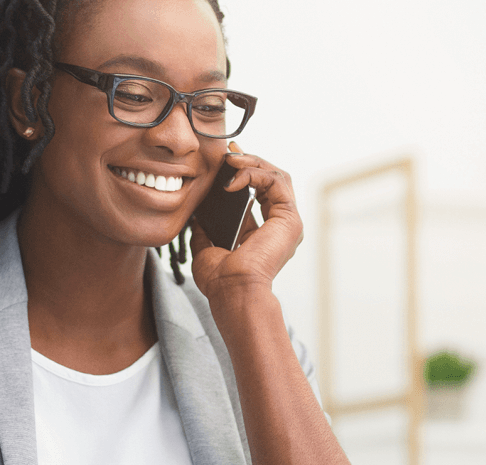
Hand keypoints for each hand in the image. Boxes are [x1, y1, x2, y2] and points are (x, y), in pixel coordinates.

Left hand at [190, 143, 302, 298]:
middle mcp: (280, 226)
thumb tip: (196, 216)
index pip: (260, 191)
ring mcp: (288, 222)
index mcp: (265, 233)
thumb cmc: (221, 280)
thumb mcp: (206, 248)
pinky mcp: (289, 219)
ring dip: (253, 163)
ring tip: (231, 159)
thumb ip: (205, 231)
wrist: (232, 291)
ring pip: (277, 176)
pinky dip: (255, 173)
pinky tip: (234, 178)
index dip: (244, 172)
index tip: (226, 160)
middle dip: (250, 161)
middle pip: (272, 180)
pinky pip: (276, 182)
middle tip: (229, 152)